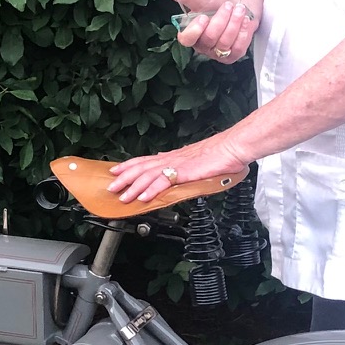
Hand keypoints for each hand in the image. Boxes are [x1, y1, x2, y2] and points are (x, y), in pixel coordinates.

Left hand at [107, 136, 251, 203]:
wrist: (234, 147)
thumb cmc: (220, 154)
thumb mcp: (196, 161)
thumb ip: (181, 166)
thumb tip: (170, 167)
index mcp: (174, 157)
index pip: (146, 160)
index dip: (129, 166)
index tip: (116, 171)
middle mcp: (172, 159)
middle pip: (142, 167)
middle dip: (124, 177)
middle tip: (110, 186)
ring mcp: (177, 165)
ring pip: (148, 175)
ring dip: (133, 186)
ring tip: (122, 195)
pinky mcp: (185, 171)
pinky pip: (164, 181)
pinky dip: (151, 189)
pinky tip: (142, 197)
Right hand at [168, 0, 257, 64]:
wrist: (237, 7)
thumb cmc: (216, 5)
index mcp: (191, 34)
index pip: (186, 40)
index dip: (195, 30)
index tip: (204, 16)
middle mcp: (203, 47)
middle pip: (209, 38)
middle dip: (221, 19)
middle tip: (228, 5)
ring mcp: (218, 54)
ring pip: (224, 43)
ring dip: (234, 23)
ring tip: (239, 9)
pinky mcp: (233, 56)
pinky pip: (238, 49)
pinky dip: (243, 33)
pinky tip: (246, 22)